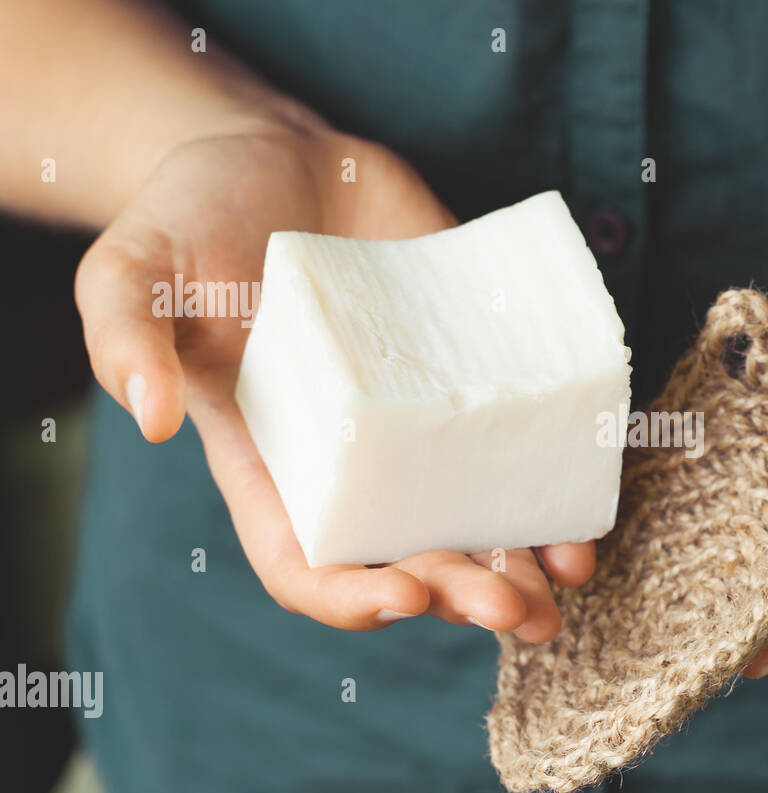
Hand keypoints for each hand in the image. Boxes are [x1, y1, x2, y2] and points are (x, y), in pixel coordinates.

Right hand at [75, 125, 592, 636]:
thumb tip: (152, 418)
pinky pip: (525, 434)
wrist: (283, 155)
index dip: (350, 597)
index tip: (404, 598)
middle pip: (411, 555)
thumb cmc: (192, 218)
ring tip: (568, 576)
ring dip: (527, 558)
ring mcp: (423, 419)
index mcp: (273, 463)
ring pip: (478, 514)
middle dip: (464, 592)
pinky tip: (589, 485)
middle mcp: (358, 460)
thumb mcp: (130, 268)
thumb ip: (124, 336)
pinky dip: (559, 469)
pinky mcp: (477, 368)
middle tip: (515, 609)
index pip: (307, 562)